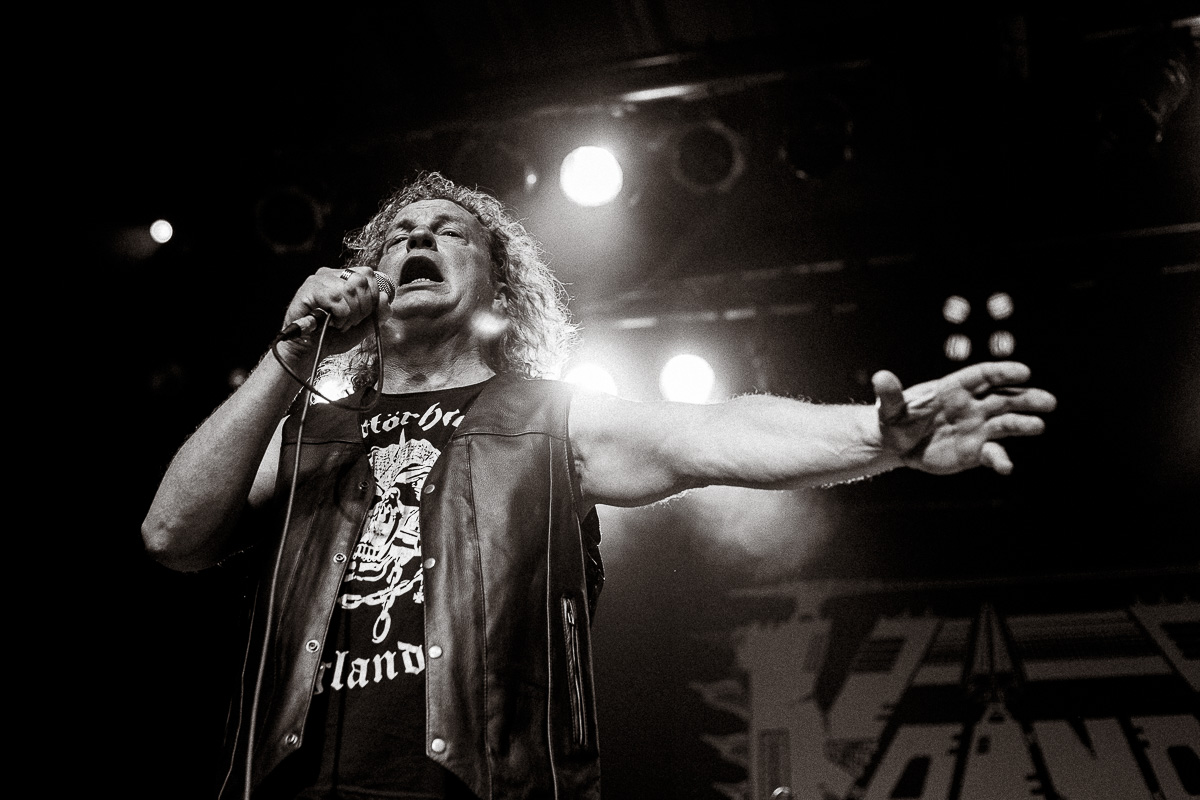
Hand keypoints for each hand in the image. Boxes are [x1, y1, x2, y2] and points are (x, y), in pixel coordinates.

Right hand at [275, 267, 392, 362]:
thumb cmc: (332, 337)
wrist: (309, 351)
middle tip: (351, 322)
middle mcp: (330, 274)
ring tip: (340, 325)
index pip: (367, 274)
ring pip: (349, 290)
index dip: (373, 296)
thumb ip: (378, 313)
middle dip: (363, 308)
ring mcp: (318, 280)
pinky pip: (337, 299)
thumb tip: (386, 297)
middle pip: (361, 281)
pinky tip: (332, 324)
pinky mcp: (308, 290)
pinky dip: (340, 316)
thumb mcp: (362, 326)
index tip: (364, 315)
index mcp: (343, 278)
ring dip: (351, 314)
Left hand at [871, 361, 1056, 475]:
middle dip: (1026, 399)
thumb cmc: (895, 418)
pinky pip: (993, 453)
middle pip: (1004, 399)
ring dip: (1023, 424)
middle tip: (1049, 402)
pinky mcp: (975, 451)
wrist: (896, 444)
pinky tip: (1006, 466)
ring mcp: (976, 428)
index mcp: (953, 389)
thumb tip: (881, 377)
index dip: (1003, 373)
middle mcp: (971, 406)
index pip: (983, 376)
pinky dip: (1000, 459)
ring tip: (1038, 426)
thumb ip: (890, 394)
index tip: (1024, 372)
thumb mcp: (889, 407)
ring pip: (1006, 424)